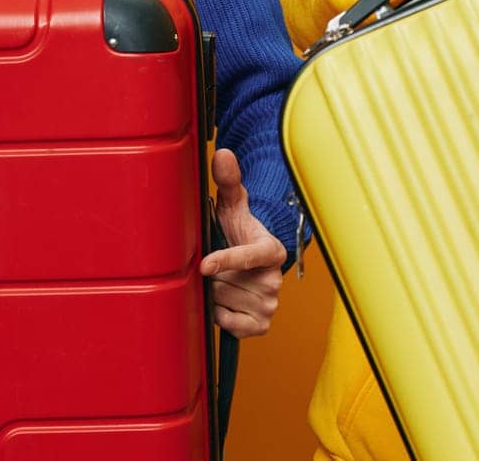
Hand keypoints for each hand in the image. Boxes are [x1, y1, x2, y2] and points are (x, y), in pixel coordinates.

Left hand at [199, 149, 284, 338]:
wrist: (252, 264)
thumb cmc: (240, 232)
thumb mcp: (233, 207)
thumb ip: (228, 181)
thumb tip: (222, 153)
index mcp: (271, 250)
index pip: (248, 257)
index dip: (226, 260)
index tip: (205, 265)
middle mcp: (274, 280)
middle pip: (224, 282)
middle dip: (215, 275)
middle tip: (220, 265)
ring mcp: (269, 305)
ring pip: (222, 301)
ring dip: (216, 292)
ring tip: (227, 279)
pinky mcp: (261, 326)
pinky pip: (227, 323)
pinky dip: (220, 314)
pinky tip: (228, 299)